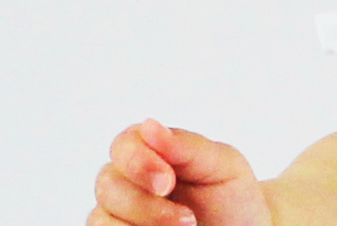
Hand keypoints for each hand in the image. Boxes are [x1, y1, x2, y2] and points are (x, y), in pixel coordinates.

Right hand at [91, 119, 271, 225]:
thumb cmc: (231, 198)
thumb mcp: (221, 166)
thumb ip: (186, 146)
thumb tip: (148, 124)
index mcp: (153, 151)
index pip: (123, 144)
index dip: (139, 162)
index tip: (168, 183)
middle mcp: (128, 182)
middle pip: (107, 185)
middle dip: (144, 205)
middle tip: (187, 220)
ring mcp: (119, 216)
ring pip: (100, 219)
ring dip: (141, 225)